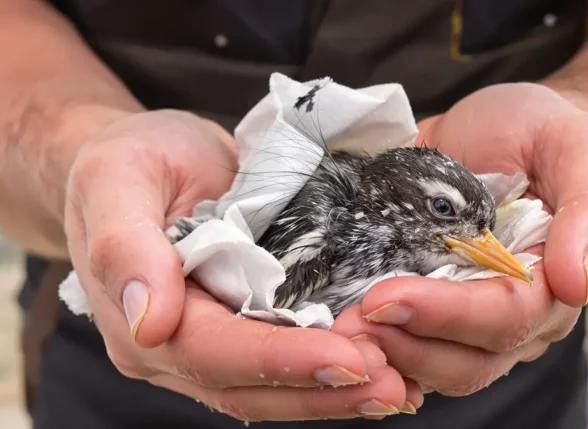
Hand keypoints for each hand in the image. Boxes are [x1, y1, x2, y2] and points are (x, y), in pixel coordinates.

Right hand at [64, 109, 421, 419]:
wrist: (154, 157)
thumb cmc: (134, 158)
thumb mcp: (118, 176)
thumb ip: (125, 245)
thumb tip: (149, 322)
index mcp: (140, 317)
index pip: (213, 353)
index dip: (281, 359)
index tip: (349, 359)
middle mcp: (175, 346)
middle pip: (252, 385)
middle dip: (324, 389)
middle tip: (394, 385)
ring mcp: (213, 341)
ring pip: (274, 388)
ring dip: (337, 393)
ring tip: (400, 388)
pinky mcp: (247, 326)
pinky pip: (289, 363)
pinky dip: (333, 374)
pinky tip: (384, 372)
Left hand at [331, 83, 587, 395]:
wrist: (505, 130)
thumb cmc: (543, 134)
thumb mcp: (580, 146)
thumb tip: (578, 282)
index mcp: (554, 283)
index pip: (505, 319)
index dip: (448, 315)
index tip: (386, 298)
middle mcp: (517, 315)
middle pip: (468, 359)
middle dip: (406, 346)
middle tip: (347, 325)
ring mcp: (470, 317)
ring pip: (435, 367)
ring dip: (384, 356)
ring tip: (336, 331)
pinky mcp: (432, 307)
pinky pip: (408, 350)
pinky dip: (376, 351)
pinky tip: (339, 335)